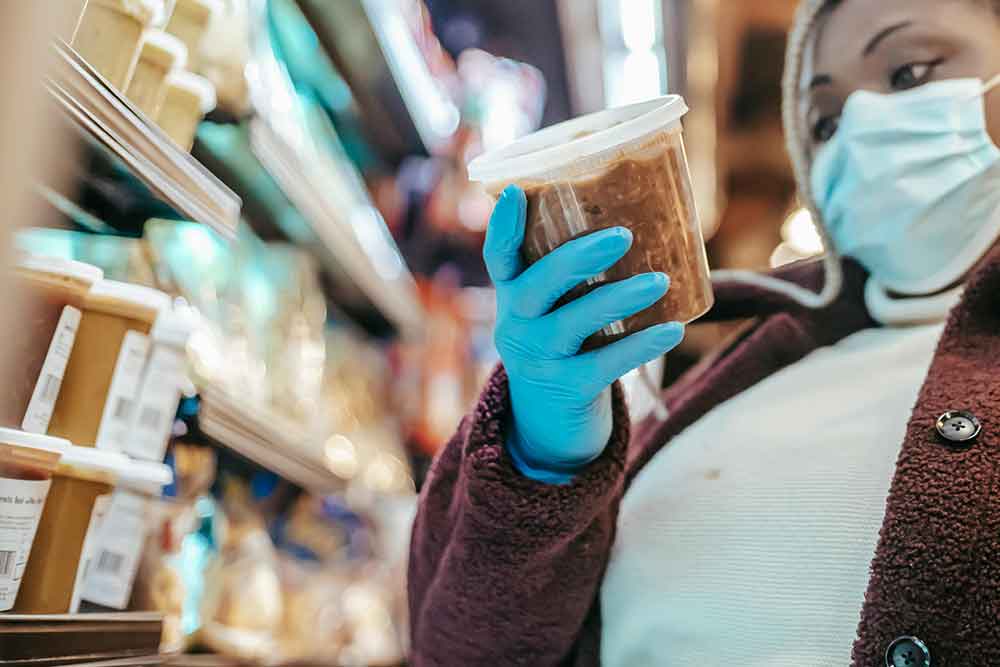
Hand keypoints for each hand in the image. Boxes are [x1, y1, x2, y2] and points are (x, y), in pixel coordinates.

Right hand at [484, 185, 685, 482]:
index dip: (503, 226)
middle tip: (622, 236)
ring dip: (617, 299)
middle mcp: (516, 324)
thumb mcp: (557, 310)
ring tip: (660, 281)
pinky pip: (603, 365)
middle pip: (535, 286)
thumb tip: (657, 224)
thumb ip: (581, 276)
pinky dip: (639, 347)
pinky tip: (672, 330)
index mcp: (513, 296)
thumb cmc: (566, 347)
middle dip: (575, 258)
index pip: (499, 257)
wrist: (548, 426)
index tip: (518, 191)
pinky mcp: (565, 389)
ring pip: (571, 324)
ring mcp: (537, 359)